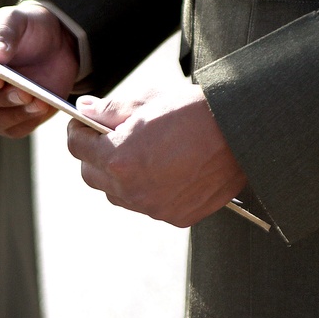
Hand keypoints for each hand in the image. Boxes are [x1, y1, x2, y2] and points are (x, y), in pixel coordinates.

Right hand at [0, 3, 79, 137]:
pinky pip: (13, 128)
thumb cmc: (24, 27)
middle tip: (23, 92)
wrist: (52, 45)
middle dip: (0, 98)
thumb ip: (2, 34)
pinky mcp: (8, 120)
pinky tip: (42, 107)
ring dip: (16, 112)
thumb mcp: (14, 20)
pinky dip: (27, 120)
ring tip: (38, 101)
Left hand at [66, 83, 246, 227]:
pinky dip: (148, 189)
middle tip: (107, 136)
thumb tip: (84, 110)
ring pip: (118, 194)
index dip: (77, 132)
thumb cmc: (194, 111)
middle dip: (93, 155)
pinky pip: (148, 205)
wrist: (241, 132)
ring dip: (119, 175)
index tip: (83, 124)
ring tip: (139, 153)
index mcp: (119, 158)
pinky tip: (164, 169)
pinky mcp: (176, 216)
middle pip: (91, 176)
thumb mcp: (145, 101)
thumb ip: (108, 109)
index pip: (77, 148)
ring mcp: (154, 207)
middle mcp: (132, 189)